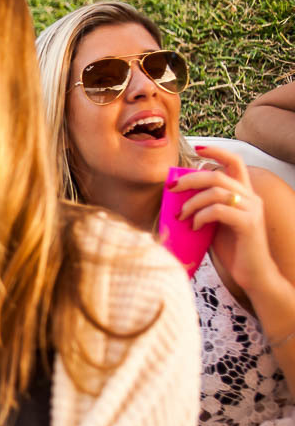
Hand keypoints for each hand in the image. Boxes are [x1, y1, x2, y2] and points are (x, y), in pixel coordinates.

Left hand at [172, 145, 273, 290]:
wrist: (253, 275)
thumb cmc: (232, 250)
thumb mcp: (213, 225)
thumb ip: (202, 208)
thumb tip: (175, 199)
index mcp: (243, 194)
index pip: (235, 162)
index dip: (217, 151)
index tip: (197, 150)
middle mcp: (250, 198)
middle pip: (217, 175)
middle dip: (190, 178)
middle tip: (171, 188)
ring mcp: (252, 210)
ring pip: (217, 191)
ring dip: (192, 202)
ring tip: (180, 216)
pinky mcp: (249, 224)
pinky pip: (220, 210)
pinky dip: (201, 216)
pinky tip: (195, 227)